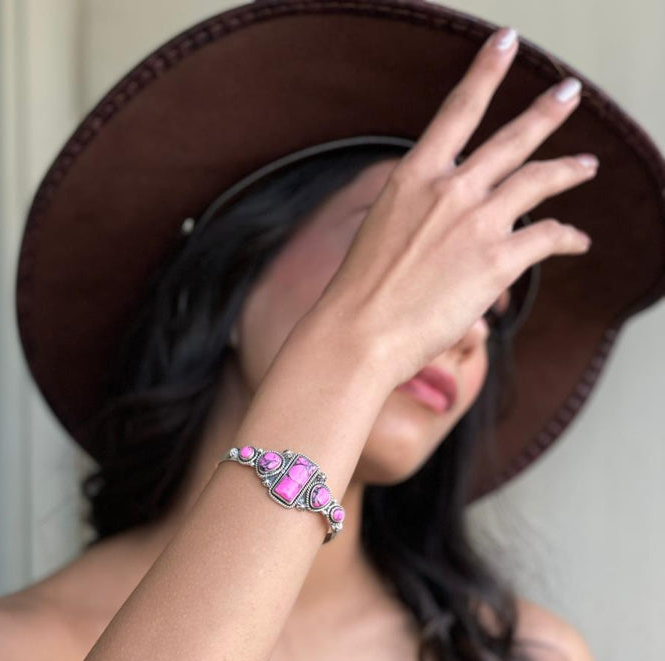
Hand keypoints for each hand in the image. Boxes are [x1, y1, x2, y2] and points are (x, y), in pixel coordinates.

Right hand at [311, 27, 597, 390]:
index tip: (505, 43)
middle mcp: (450, 189)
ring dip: (569, 170)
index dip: (485, 72)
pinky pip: (548, 237)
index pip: (457, 111)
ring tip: (586, 165)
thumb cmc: (362, 293)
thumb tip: (450, 219)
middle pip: (512, 139)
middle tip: (567, 93)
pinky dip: (568, 237)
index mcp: (414, 176)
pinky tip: (577, 241)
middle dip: (546, 112)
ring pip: (539, 181)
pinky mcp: (498, 260)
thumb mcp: (381, 230)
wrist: (360, 332)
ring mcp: (477, 222)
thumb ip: (420, 211)